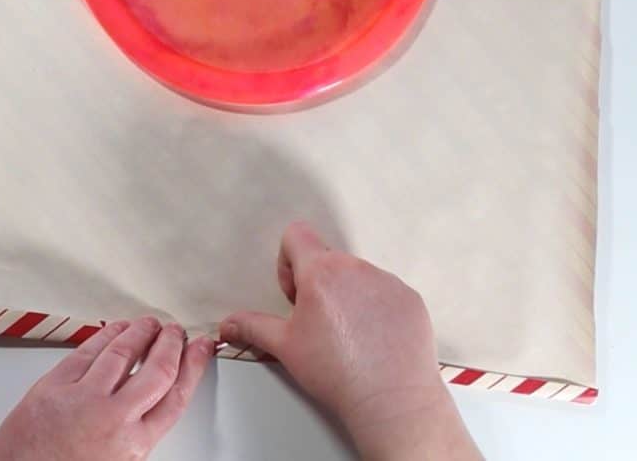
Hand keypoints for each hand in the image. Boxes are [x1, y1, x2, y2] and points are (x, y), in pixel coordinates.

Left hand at [0, 318, 213, 460]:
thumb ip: (137, 432)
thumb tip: (152, 399)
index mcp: (133, 445)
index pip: (176, 396)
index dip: (193, 367)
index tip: (200, 350)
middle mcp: (114, 419)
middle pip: (157, 369)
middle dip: (171, 344)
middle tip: (177, 331)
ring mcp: (83, 399)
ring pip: (123, 353)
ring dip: (141, 333)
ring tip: (150, 324)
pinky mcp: (55, 386)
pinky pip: (88, 350)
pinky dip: (106, 335)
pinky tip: (117, 329)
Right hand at [221, 224, 480, 459]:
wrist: (391, 401)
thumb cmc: (336, 372)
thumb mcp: (284, 347)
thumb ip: (252, 326)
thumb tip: (226, 324)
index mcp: (321, 271)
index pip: (296, 234)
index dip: (287, 263)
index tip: (295, 297)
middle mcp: (356, 268)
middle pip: (327, 259)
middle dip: (317, 284)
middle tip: (318, 324)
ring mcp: (388, 281)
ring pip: (357, 277)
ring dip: (347, 296)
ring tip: (349, 338)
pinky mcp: (410, 298)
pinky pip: (385, 292)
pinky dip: (376, 309)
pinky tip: (373, 341)